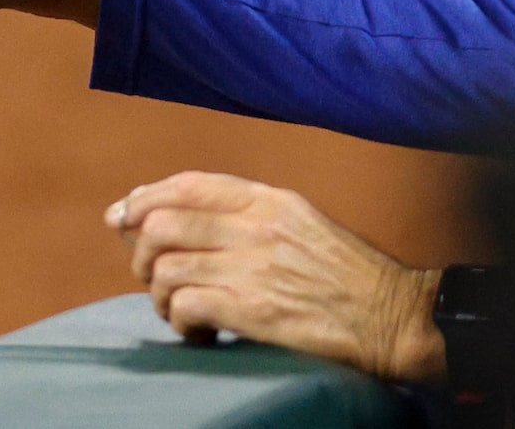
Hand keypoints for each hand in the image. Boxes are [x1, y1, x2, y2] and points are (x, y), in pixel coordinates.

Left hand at [108, 172, 445, 383]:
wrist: (393, 316)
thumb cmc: (347, 275)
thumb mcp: (301, 222)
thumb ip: (249, 215)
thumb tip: (184, 217)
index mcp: (269, 200)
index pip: (187, 184)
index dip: (144, 197)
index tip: (121, 215)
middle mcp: (256, 226)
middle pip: (163, 223)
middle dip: (140, 250)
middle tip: (149, 275)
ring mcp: (252, 267)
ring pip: (165, 266)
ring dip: (158, 294)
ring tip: (176, 309)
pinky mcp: (252, 309)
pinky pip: (185, 305)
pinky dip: (178, 321)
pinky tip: (195, 330)